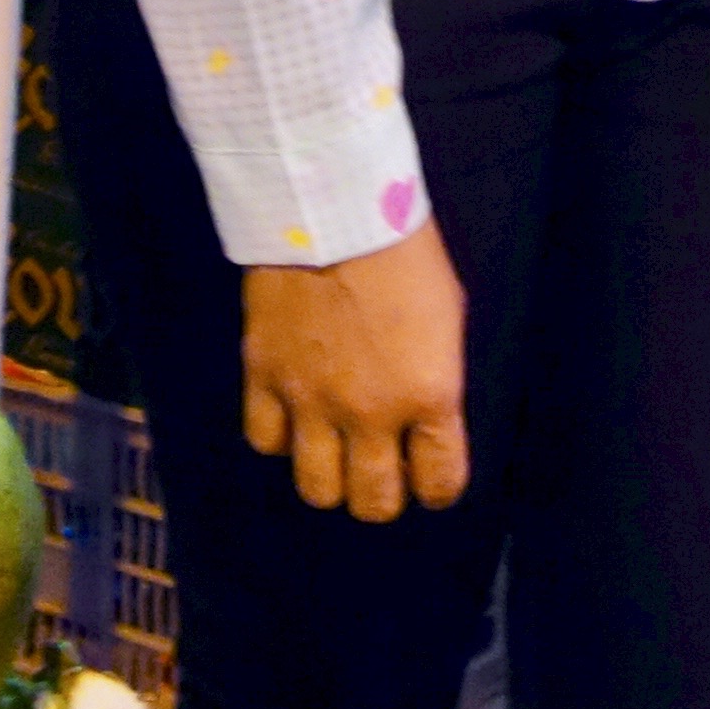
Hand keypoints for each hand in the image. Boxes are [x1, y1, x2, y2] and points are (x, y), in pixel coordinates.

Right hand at [239, 223, 468, 522]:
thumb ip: (433, 381)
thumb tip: (422, 418)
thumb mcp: (446, 319)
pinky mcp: (263, 378)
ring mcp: (310, 400)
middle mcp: (370, 412)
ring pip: (317, 488)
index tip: (431, 477)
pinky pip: (266, 440)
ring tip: (335, 454)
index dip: (438, 488)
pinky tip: (294, 417)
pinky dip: (281, 437)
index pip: (440, 483)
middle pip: (374, 502)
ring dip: (331, 479)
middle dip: (383, 497)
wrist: (332, 206)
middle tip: (382, 471)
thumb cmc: (405, 252)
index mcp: (428, 395)